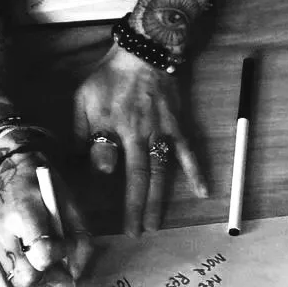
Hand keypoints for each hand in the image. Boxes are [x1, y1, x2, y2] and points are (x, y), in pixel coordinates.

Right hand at [0, 158, 94, 286]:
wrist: (9, 170)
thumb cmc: (43, 183)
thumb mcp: (69, 204)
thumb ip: (80, 239)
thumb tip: (77, 273)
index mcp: (25, 213)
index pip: (42, 254)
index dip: (61, 257)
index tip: (67, 246)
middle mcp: (5, 232)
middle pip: (28, 278)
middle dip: (51, 280)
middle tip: (65, 273)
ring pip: (20, 282)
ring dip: (42, 281)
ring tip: (53, 265)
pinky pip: (13, 275)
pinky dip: (31, 274)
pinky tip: (40, 261)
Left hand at [74, 46, 207, 233]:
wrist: (144, 53)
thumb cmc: (110, 78)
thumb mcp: (85, 99)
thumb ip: (84, 131)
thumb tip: (88, 163)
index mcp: (116, 126)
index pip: (106, 156)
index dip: (101, 171)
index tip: (98, 184)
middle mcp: (141, 133)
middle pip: (138, 176)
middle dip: (135, 207)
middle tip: (135, 233)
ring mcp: (162, 131)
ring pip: (161, 171)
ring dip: (158, 199)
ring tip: (155, 224)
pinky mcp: (178, 126)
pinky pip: (188, 152)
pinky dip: (196, 172)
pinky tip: (203, 193)